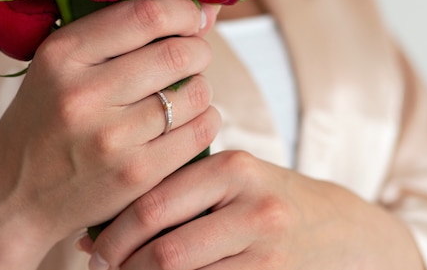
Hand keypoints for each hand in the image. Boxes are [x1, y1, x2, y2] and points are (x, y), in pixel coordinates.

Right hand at [0, 0, 221, 268]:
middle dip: (199, 50)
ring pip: (196, 93)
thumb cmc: (43, 123)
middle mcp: (84, 93)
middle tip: (194, 56)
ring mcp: (111, 137)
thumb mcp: (57, 68)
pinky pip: (199, 132)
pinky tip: (187, 121)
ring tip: (184, 92)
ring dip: (201, 86)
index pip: (145, 15)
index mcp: (62, 54)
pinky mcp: (135, 174)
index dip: (183, 11)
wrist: (15, 196)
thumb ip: (115, 35)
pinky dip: (205, 119)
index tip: (193, 16)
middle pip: (178, 53)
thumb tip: (202, 13)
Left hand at [88, 150, 424, 269]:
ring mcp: (269, 248)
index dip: (113, 235)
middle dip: (122, 267)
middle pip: (165, 250)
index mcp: (230, 167)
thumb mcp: (223, 183)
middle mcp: (253, 205)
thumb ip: (169, 197)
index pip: (153, 204)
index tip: (92, 252)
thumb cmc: (260, 200)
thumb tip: (90, 240)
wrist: (337, 228)